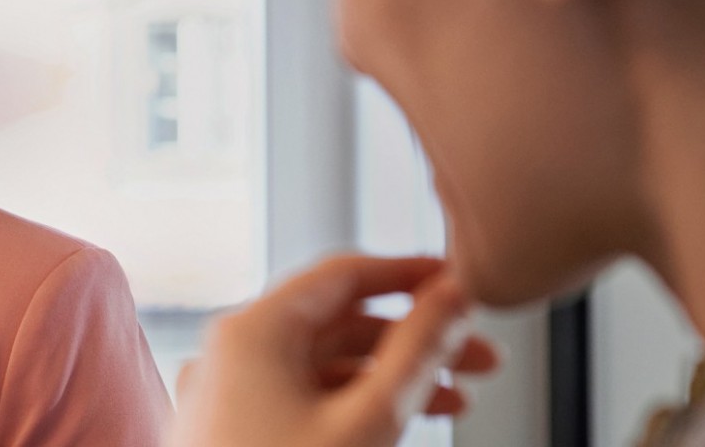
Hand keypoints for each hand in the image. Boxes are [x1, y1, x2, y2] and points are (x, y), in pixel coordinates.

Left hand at [172, 256, 499, 446]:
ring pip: (321, 368)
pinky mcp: (230, 436)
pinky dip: (351, 406)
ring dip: (390, 376)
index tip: (462, 285)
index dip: (411, 275)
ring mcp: (226, 398)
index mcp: (250, 331)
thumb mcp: (369, 420)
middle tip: (478, 355)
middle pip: (336, 322)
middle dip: (413, 337)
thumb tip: (454, 295)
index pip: (343, 274)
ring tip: (458, 399)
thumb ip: (416, 353)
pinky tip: (401, 425)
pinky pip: (299, 402)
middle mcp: (229, 355)